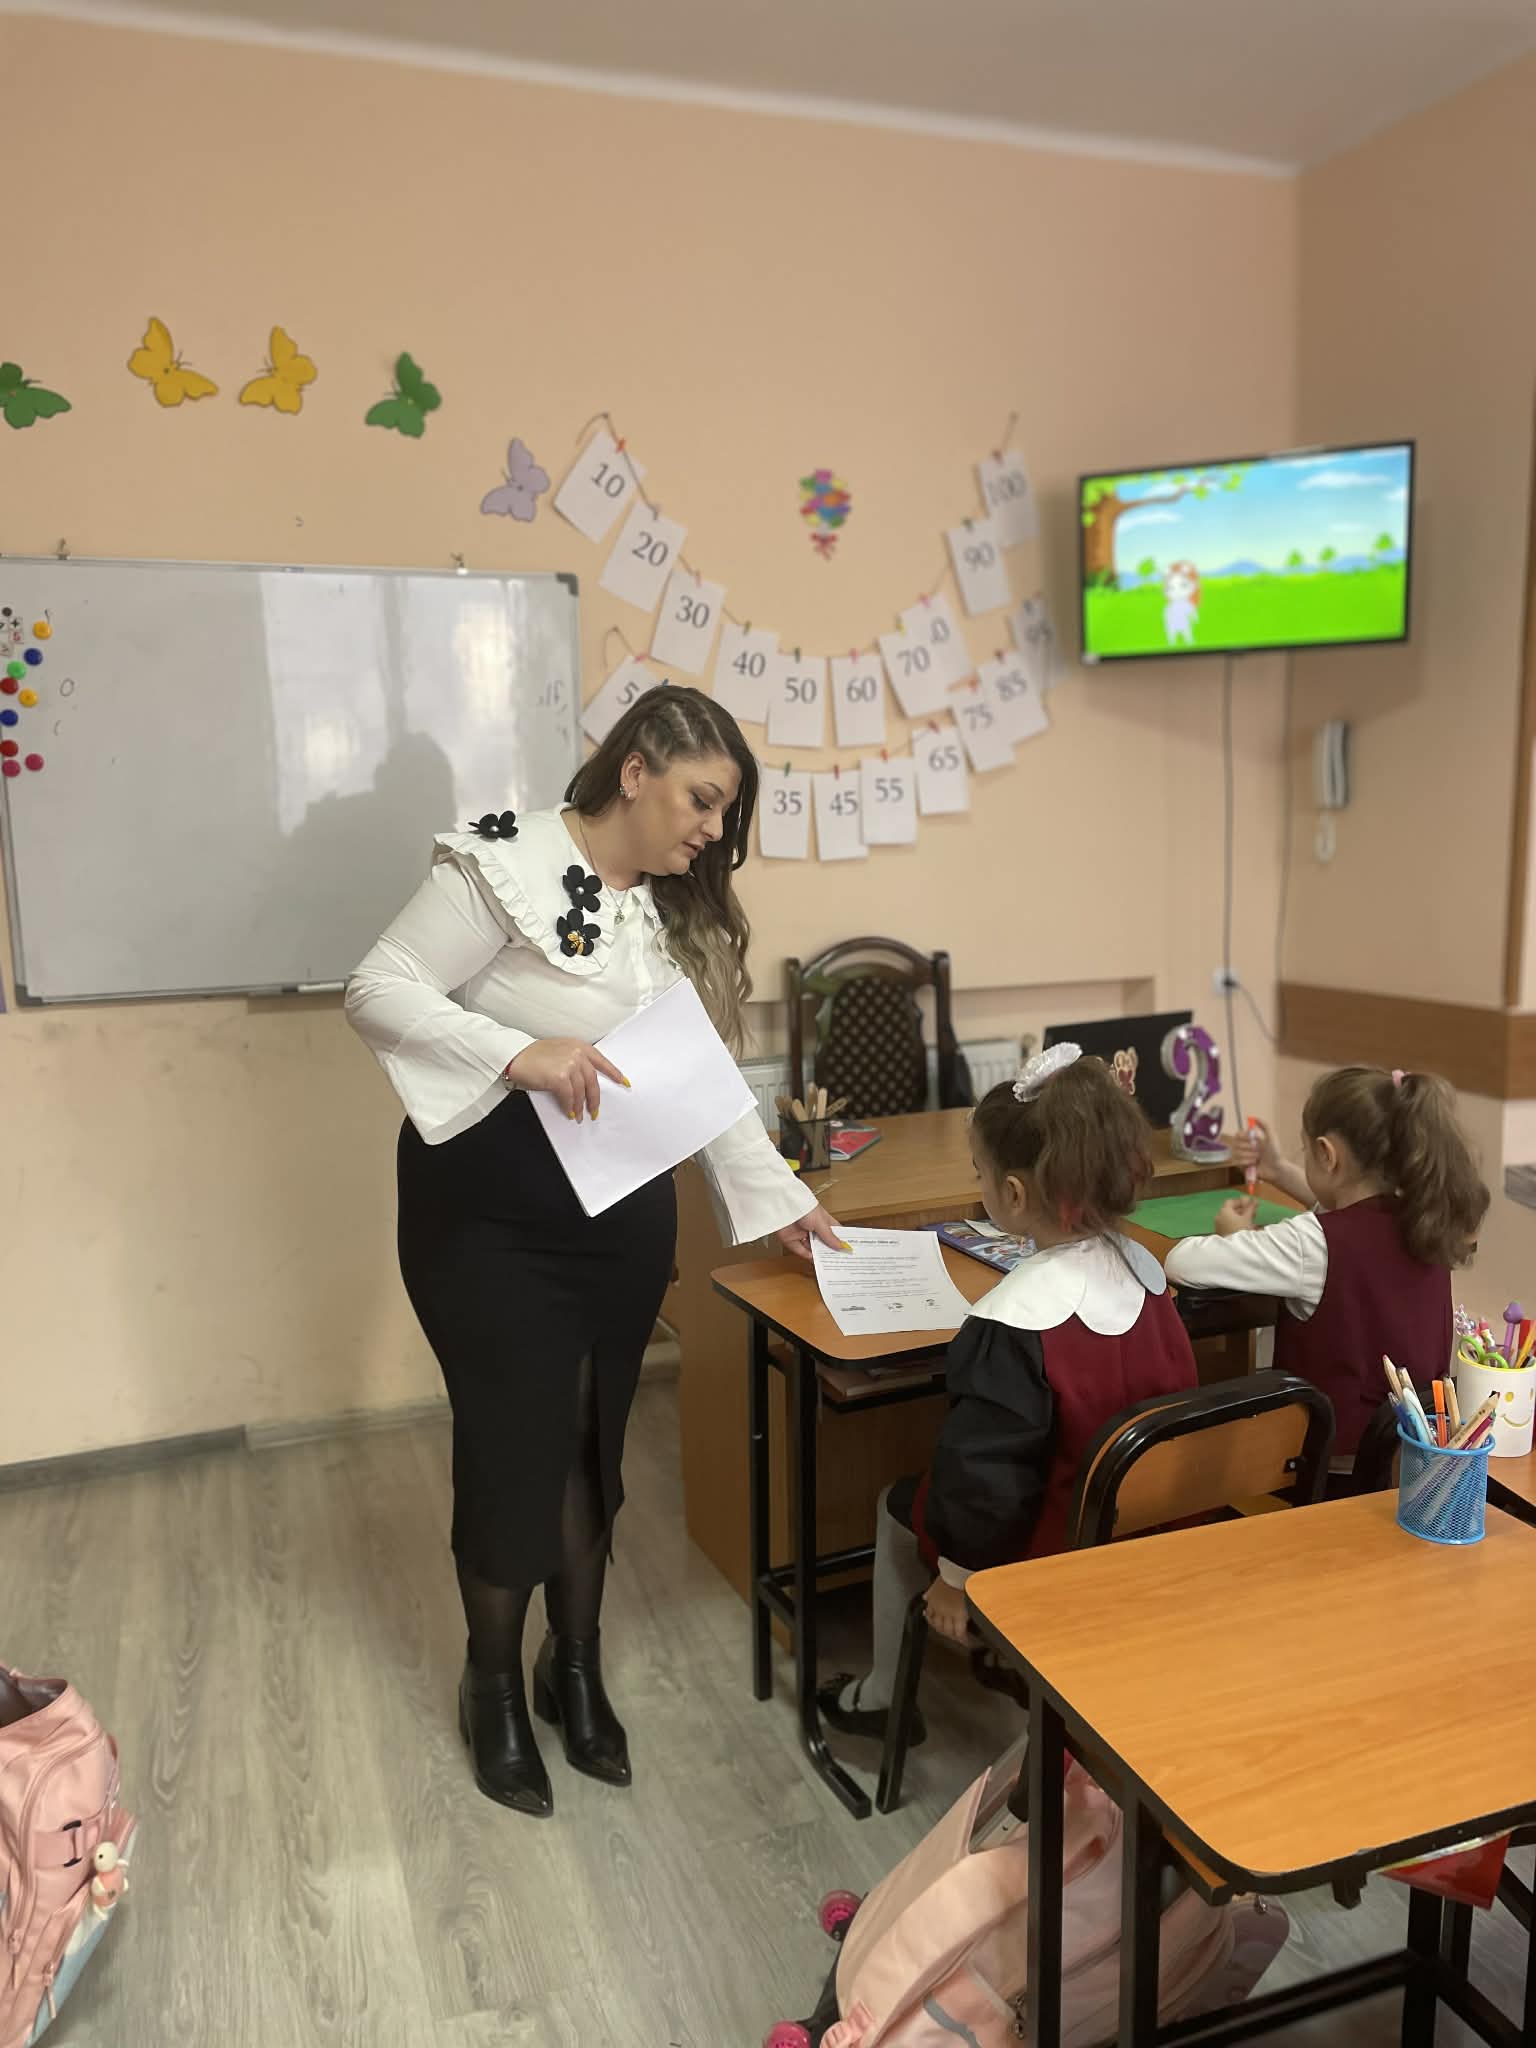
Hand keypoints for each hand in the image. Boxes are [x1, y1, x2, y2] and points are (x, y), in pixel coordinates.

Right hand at [504, 1039, 628, 1120]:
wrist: (515, 1055)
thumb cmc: (533, 1055)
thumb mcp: (559, 1051)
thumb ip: (575, 1061)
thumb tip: (584, 1084)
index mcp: (579, 1046)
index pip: (602, 1062)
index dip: (614, 1073)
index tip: (624, 1083)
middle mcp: (577, 1054)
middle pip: (593, 1081)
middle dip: (595, 1099)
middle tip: (595, 1111)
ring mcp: (569, 1065)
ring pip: (581, 1092)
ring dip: (580, 1106)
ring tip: (579, 1115)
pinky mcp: (560, 1078)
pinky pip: (569, 1097)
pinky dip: (569, 1107)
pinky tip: (569, 1112)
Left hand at [774, 1205, 848, 1261]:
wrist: (782, 1205)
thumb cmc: (803, 1207)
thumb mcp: (820, 1222)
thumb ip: (829, 1236)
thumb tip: (841, 1246)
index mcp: (822, 1219)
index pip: (833, 1231)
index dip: (840, 1240)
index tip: (847, 1249)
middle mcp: (812, 1226)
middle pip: (823, 1242)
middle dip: (830, 1250)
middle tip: (839, 1260)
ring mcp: (801, 1233)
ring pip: (812, 1247)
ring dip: (819, 1255)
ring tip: (828, 1263)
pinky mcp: (790, 1240)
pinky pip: (800, 1250)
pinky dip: (807, 1256)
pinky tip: (815, 1260)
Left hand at [923, 1577, 971, 1644]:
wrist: (959, 1571)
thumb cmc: (951, 1573)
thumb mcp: (936, 1582)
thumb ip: (931, 1592)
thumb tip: (925, 1597)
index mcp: (933, 1601)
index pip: (930, 1616)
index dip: (931, 1621)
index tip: (934, 1623)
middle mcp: (939, 1609)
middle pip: (938, 1626)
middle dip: (942, 1631)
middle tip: (948, 1635)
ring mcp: (949, 1614)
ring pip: (948, 1630)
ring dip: (952, 1636)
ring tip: (958, 1639)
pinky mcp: (960, 1616)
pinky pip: (960, 1632)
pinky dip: (963, 1638)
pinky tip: (965, 1642)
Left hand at [1214, 1196, 1258, 1235]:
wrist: (1235, 1248)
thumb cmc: (1241, 1230)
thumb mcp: (1248, 1218)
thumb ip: (1250, 1208)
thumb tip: (1254, 1200)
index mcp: (1224, 1211)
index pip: (1231, 1202)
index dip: (1241, 1201)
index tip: (1250, 1203)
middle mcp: (1219, 1217)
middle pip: (1231, 1210)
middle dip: (1243, 1210)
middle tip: (1254, 1212)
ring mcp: (1219, 1226)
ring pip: (1231, 1219)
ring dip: (1241, 1218)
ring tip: (1252, 1221)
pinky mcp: (1221, 1234)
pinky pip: (1230, 1226)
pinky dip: (1237, 1225)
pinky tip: (1247, 1228)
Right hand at [1230, 1117, 1282, 1178]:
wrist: (1276, 1168)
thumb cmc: (1275, 1153)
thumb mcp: (1272, 1137)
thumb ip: (1265, 1125)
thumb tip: (1254, 1117)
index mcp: (1250, 1140)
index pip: (1237, 1134)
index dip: (1243, 1136)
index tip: (1251, 1138)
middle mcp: (1245, 1148)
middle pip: (1235, 1143)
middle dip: (1248, 1147)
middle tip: (1258, 1150)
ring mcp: (1242, 1157)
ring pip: (1236, 1153)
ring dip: (1249, 1155)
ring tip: (1258, 1158)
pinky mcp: (1241, 1166)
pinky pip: (1237, 1162)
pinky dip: (1246, 1162)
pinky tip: (1254, 1164)